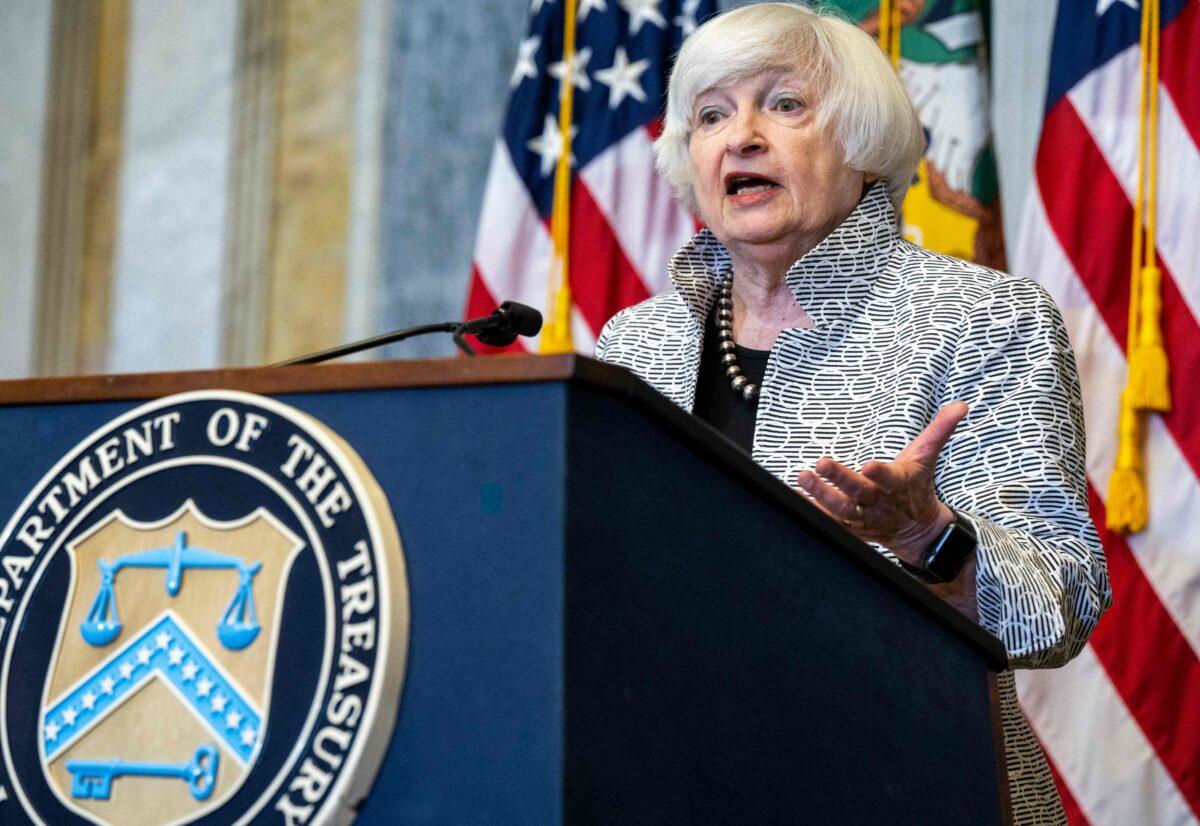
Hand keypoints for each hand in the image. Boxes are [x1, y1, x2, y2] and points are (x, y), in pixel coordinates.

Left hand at [795, 402, 968, 564]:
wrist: (916, 530)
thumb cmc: (916, 486)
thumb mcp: (927, 457)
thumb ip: (939, 430)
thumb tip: (961, 405)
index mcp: (898, 484)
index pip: (890, 478)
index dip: (880, 473)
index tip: (868, 466)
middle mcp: (879, 502)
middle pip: (858, 492)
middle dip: (839, 480)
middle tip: (820, 464)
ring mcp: (863, 518)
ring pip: (841, 510)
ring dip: (820, 496)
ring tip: (803, 478)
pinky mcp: (851, 528)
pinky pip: (831, 523)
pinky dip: (815, 514)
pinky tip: (798, 501)